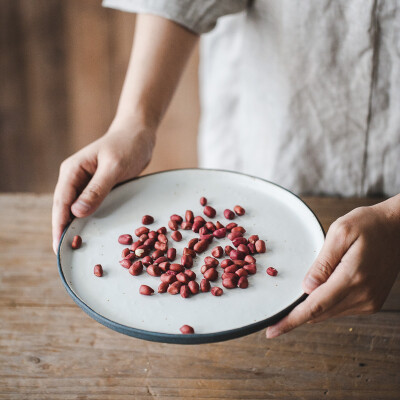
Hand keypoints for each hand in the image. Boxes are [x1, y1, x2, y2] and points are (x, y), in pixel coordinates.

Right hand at [52, 125, 154, 252]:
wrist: (139, 134)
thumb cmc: (128, 146)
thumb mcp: (114, 167)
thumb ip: (97, 189)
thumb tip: (76, 213)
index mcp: (73, 171)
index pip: (61, 203)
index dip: (59, 225)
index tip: (58, 247)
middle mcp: (75, 178)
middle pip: (64, 209)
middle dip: (63, 231)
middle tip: (64, 256)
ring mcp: (85, 183)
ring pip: (76, 210)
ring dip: (74, 228)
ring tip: (75, 250)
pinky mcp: (98, 187)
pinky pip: (89, 207)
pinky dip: (88, 220)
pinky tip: (92, 233)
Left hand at [266, 198, 399, 337]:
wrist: (397, 228)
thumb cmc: (368, 225)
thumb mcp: (340, 233)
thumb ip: (323, 263)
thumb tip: (307, 288)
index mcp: (353, 277)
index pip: (315, 306)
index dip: (291, 320)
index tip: (272, 330)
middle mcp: (363, 295)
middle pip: (320, 313)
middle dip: (296, 315)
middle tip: (276, 314)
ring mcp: (369, 301)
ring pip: (329, 313)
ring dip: (311, 308)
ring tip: (299, 294)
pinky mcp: (371, 301)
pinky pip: (340, 309)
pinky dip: (325, 304)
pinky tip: (319, 290)